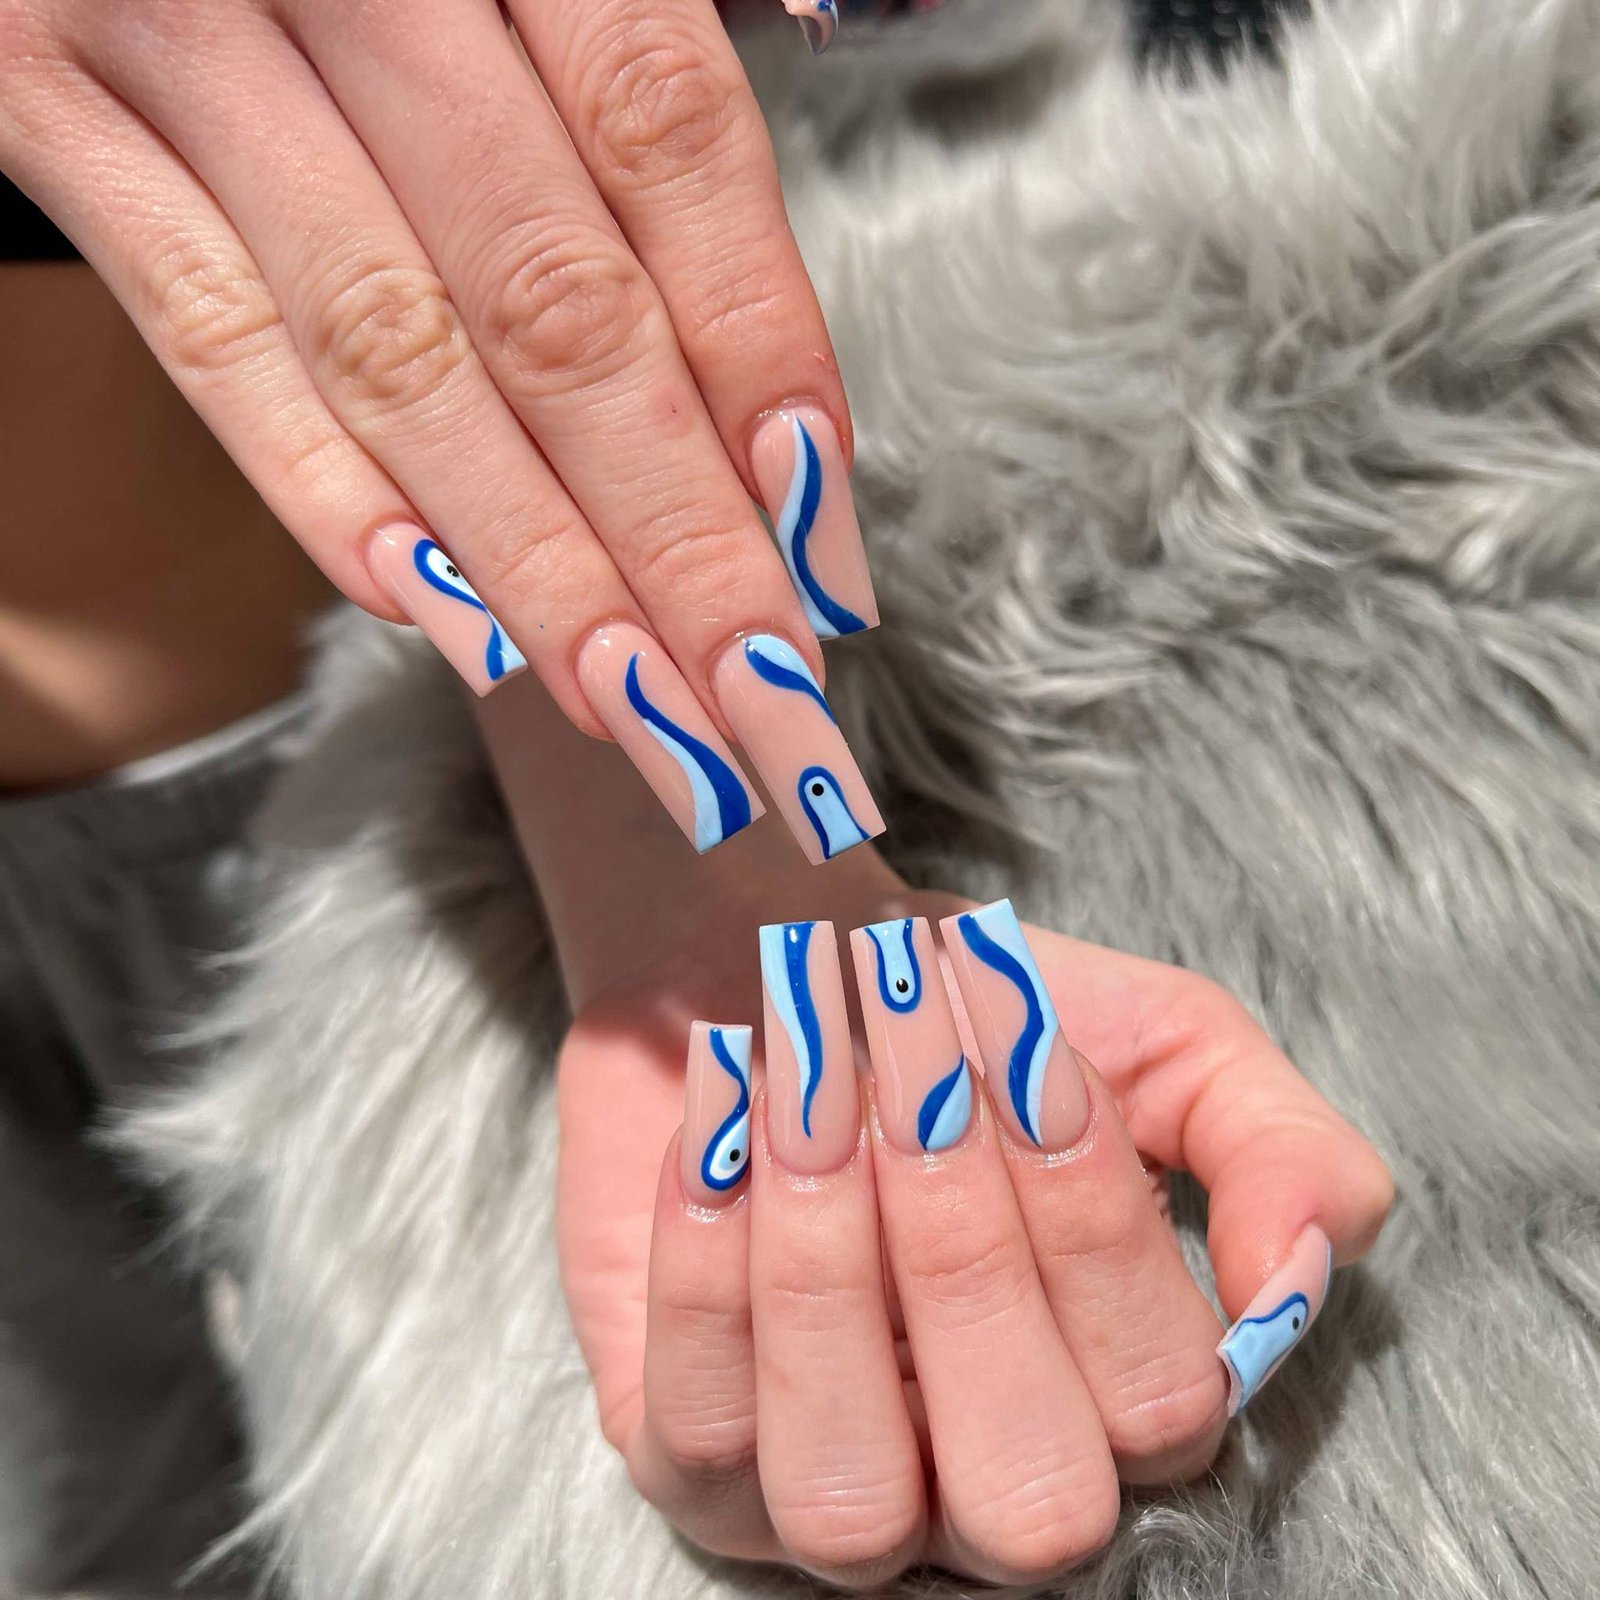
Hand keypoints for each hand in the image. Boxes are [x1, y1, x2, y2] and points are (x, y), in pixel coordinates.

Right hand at [0, 0, 883, 862]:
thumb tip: (770, 416)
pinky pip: (201, 328)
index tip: (823, 556)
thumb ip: (632, 123)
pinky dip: (317, 482)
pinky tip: (430, 614)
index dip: (764, 366)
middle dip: (676, 536)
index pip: (676, 153)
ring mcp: (184, 33)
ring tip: (630, 705)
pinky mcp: (45, 104)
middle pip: (559, 305)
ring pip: (397, 351)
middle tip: (760, 701)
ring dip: (529, 559)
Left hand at [557, 869, 1393, 1587]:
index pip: (1160, 1399)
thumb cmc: (973, 1014)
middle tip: (914, 1068)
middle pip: (1026, 1495)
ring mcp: (834, 1497)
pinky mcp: (691, 1462)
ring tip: (809, 1086)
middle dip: (965, 1250)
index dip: (1090, 1213)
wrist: (785, 963)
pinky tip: (726, 1127)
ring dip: (829, 1268)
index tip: (1023, 1041)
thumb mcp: (1163, 1043)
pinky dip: (711, 1259)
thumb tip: (1300, 1270)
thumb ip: (1275, 1144)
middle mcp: (990, 1489)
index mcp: (1120, 1399)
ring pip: (848, 1496)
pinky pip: (700, 1426)